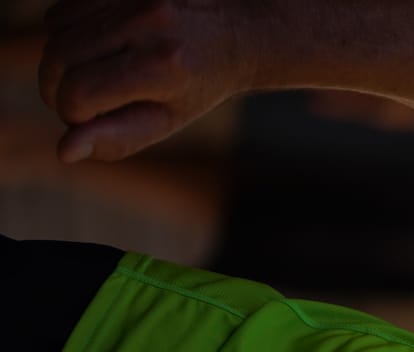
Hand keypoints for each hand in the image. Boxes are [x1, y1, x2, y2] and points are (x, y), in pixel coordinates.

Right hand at [38, 0, 263, 162]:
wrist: (236, 31)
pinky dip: (68, 30)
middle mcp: (146, 22)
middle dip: (55, 88)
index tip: (88, 118)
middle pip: (56, 59)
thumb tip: (63, 151)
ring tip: (92, 72)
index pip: (77, 93)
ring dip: (60, 58)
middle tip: (80, 101)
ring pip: (54, 30)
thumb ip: (116, 139)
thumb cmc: (199, 85)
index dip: (71, 114)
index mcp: (161, 66)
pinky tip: (96, 45)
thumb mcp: (165, 120)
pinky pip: (64, 7)